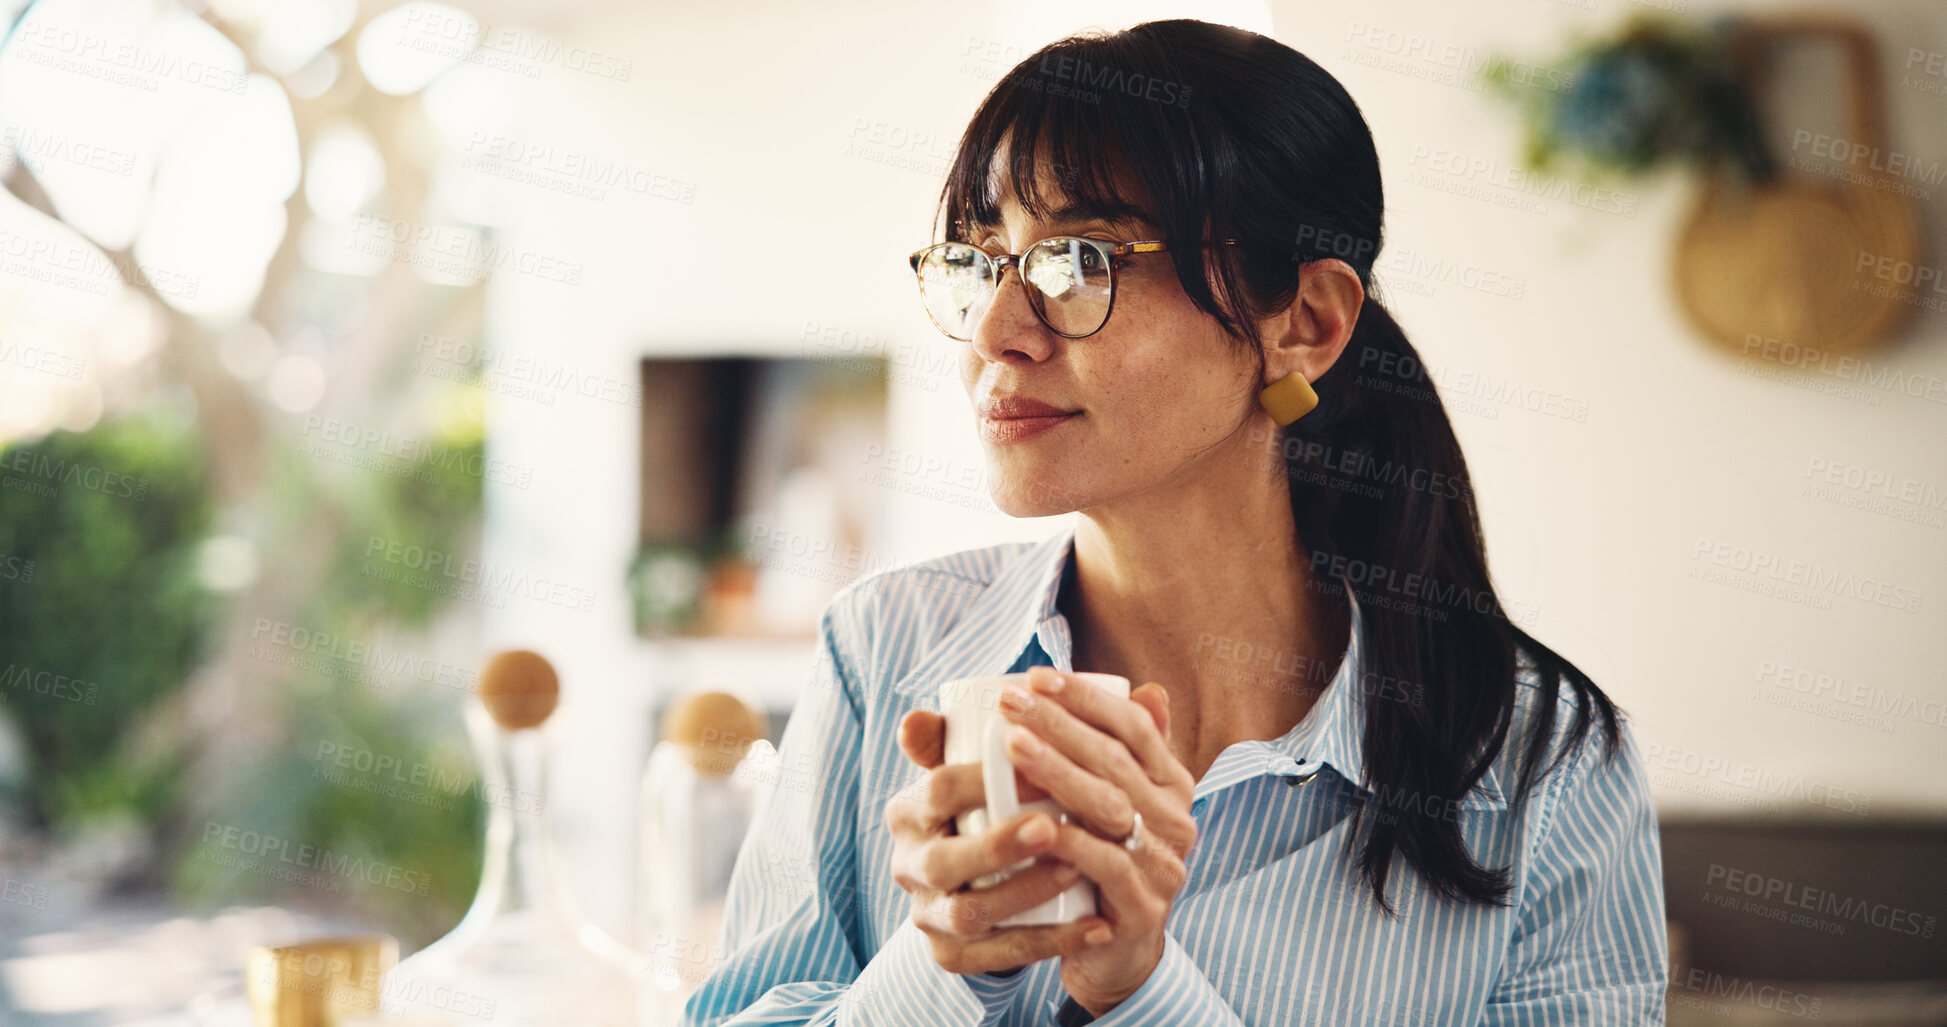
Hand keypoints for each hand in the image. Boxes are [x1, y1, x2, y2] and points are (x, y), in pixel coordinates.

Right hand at [885, 707, 1105, 974]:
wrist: (977, 886)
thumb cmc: (984, 809)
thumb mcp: (977, 767)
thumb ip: (999, 725)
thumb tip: (1028, 682)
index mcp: (909, 811)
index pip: (935, 790)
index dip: (978, 778)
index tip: (1032, 760)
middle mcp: (909, 865)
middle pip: (943, 860)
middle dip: (995, 844)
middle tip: (1051, 825)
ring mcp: (927, 915)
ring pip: (968, 914)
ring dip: (1025, 893)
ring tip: (1077, 868)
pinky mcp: (950, 956)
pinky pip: (998, 959)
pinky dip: (1051, 944)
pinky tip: (1099, 924)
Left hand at [999, 666, 1197, 1017]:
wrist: (1110, 953)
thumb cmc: (1089, 860)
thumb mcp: (1090, 800)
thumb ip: (1087, 745)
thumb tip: (1070, 683)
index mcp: (1168, 783)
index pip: (1134, 726)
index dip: (1086, 698)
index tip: (1035, 676)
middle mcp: (1176, 819)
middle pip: (1117, 760)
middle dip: (1061, 724)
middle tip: (1011, 703)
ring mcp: (1165, 865)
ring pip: (1112, 807)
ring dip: (1061, 772)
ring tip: (1012, 744)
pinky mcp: (1144, 908)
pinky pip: (1109, 867)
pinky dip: (1071, 841)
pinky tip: (1035, 822)